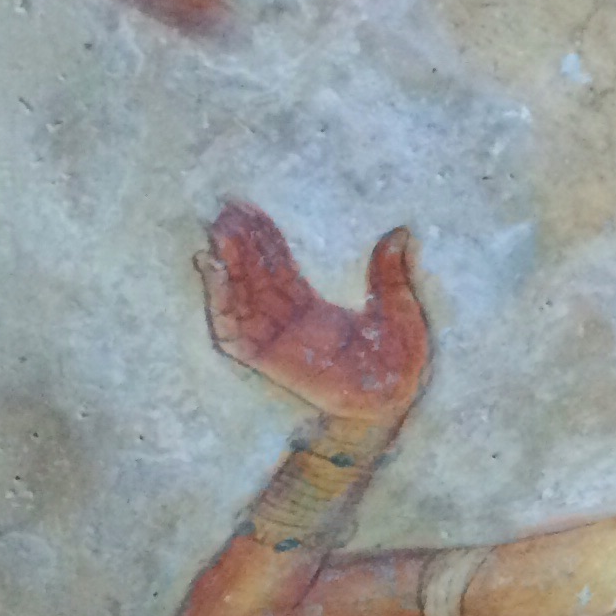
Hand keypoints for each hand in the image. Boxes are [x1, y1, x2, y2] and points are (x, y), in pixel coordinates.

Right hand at [196, 200, 428, 423]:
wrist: (390, 404)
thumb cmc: (400, 365)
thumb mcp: (399, 311)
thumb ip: (391, 274)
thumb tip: (402, 232)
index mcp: (313, 312)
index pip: (280, 269)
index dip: (264, 241)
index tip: (249, 210)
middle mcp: (288, 323)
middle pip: (254, 278)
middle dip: (239, 246)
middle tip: (228, 211)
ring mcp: (274, 341)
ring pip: (238, 297)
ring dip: (226, 265)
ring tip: (218, 234)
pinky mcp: (263, 358)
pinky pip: (231, 327)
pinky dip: (218, 300)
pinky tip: (213, 270)